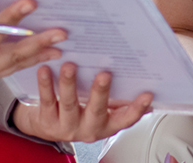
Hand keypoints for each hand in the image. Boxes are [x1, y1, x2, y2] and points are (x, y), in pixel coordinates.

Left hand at [11, 62, 152, 141]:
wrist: (47, 126)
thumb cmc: (80, 112)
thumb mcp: (101, 109)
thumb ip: (118, 98)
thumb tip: (142, 78)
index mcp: (106, 124)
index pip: (125, 119)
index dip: (137, 109)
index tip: (147, 94)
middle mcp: (88, 127)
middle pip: (97, 110)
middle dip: (101, 92)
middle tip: (105, 74)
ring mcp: (67, 126)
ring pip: (70, 104)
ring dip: (70, 83)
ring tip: (70, 66)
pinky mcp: (47, 121)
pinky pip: (47, 100)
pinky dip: (46, 84)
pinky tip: (45, 69)